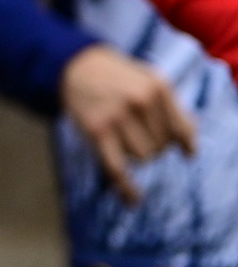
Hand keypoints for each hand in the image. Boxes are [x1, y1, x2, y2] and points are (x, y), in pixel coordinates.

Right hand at [62, 45, 196, 203]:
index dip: (183, 143)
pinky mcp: (97, 131)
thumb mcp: (151, 81)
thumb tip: (190, 145)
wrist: (76, 66)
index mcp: (158, 88)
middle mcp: (139, 102)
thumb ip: (173, 109)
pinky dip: (126, 187)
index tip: (186, 152)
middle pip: (162, 146)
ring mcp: (117, 117)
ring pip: (143, 157)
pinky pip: (117, 167)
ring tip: (126, 139)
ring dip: (138, 154)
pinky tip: (133, 200)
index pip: (182, 131)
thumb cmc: (119, 77)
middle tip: (140, 131)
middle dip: (155, 145)